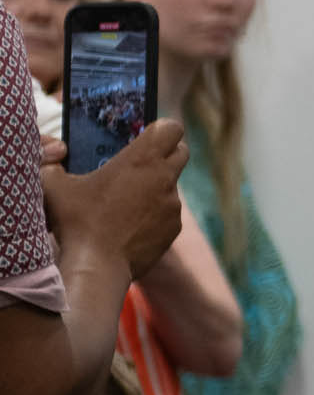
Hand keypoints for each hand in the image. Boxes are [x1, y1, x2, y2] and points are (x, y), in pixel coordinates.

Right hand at [42, 119, 187, 281]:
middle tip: (142, 163)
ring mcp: (172, 206)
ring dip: (157, 186)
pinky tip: (131, 223)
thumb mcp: (53, 183)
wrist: (97, 266)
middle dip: (166, 153)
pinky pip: (168, 213)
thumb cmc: (76, 220)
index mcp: (142, 158)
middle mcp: (164, 178)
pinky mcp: (173, 229)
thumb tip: (57, 150)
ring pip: (172, 186)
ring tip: (128, 200)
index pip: (172, 128)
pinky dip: (155, 213)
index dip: (163, 129)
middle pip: (181, 153)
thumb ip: (52, 160)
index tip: (148, 136)